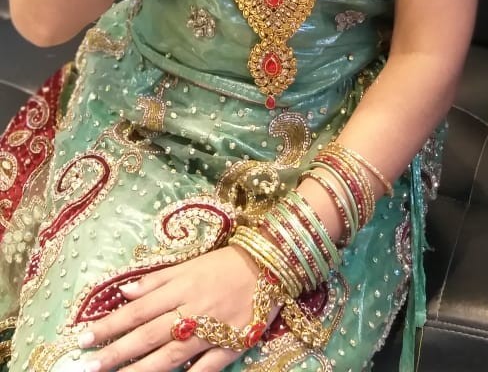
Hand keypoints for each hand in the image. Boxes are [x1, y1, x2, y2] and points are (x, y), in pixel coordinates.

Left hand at [76, 246, 278, 371]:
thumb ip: (156, 279)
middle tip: (88, 365)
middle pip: (148, 334)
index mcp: (179, 286)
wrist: (269, 263)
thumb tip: (124, 291)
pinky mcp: (232, 345)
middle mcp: (191, 309)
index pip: (136, 309)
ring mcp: (211, 330)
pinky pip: (206, 367)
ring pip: (170, 355)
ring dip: (141, 370)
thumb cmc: (224, 264)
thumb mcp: (188, 264)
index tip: (82, 337)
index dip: (109, 324)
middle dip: (116, 351)